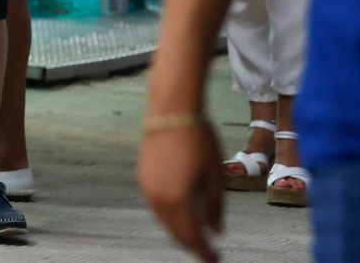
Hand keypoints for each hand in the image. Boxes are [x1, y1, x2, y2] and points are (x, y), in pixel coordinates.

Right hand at [139, 121, 224, 262]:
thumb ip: (215, 207)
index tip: (215, 260)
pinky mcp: (143, 177)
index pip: (192, 236)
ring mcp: (148, 188)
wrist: (171, 112)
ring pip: (164, 221)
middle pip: (175, 232)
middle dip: (191, 245)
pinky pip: (156, 207)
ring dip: (179, 231)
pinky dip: (170, 217)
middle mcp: (159, 198)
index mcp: (179, 200)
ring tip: (196, 235)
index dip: (204, 251)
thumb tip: (216, 231)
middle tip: (207, 252)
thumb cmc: (199, 141)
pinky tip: (182, 214)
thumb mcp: (215, 176)